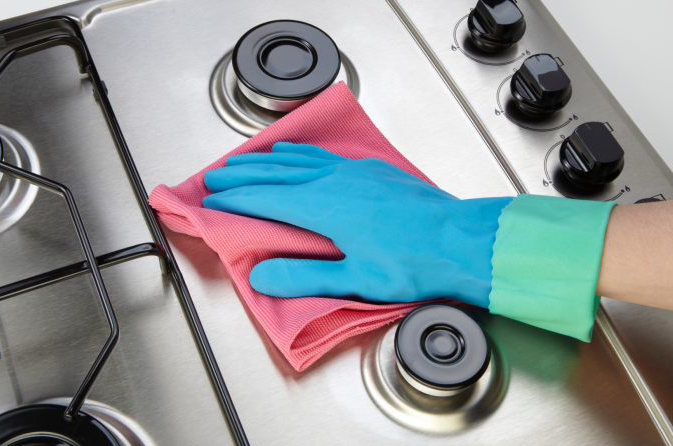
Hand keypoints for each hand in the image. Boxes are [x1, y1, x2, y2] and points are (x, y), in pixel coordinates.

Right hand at [203, 143, 510, 305]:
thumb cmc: (413, 263)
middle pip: (276, 173)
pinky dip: (299, 153)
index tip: (212, 201)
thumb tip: (262, 277)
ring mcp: (353, 172)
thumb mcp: (356, 280)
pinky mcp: (370, 170)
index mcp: (323, 208)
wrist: (461, 239)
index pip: (266, 200)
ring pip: (298, 160)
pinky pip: (322, 155)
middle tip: (216, 176)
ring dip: (267, 160)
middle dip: (242, 175)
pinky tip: (296, 153)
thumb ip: (305, 277)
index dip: (236, 200)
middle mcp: (333, 182)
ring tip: (246, 159)